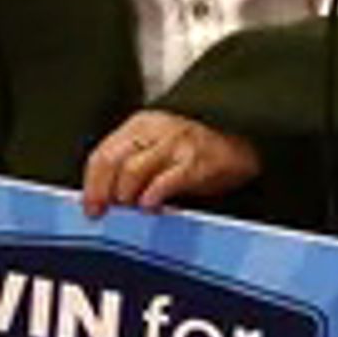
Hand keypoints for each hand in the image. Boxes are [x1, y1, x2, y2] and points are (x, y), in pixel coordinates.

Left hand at [81, 109, 259, 217]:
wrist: (246, 143)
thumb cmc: (199, 152)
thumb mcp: (160, 148)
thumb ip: (132, 163)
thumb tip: (102, 195)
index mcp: (142, 125)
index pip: (103, 154)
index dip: (92, 184)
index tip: (91, 207)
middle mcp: (158, 130)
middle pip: (113, 161)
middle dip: (104, 192)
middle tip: (108, 211)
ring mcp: (178, 144)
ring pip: (132, 172)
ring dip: (128, 196)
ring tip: (135, 207)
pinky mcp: (196, 162)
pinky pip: (163, 182)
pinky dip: (151, 197)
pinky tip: (152, 206)